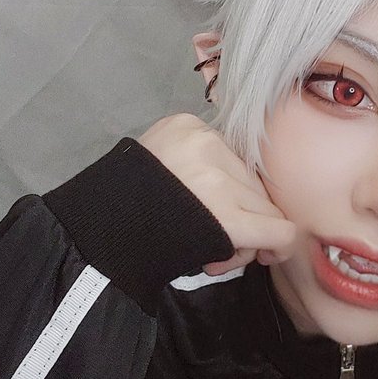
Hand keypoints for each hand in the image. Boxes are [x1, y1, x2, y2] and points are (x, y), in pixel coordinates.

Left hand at [139, 114, 295, 274]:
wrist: (97, 215)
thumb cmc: (149, 244)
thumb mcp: (201, 254)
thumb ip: (239, 246)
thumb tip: (262, 243)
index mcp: (222, 215)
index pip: (280, 228)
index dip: (279, 245)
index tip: (266, 252)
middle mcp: (219, 172)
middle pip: (265, 202)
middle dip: (254, 223)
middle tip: (227, 237)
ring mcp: (204, 142)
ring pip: (246, 172)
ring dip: (235, 192)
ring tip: (205, 206)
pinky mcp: (188, 123)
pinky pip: (221, 145)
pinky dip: (214, 164)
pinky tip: (192, 177)